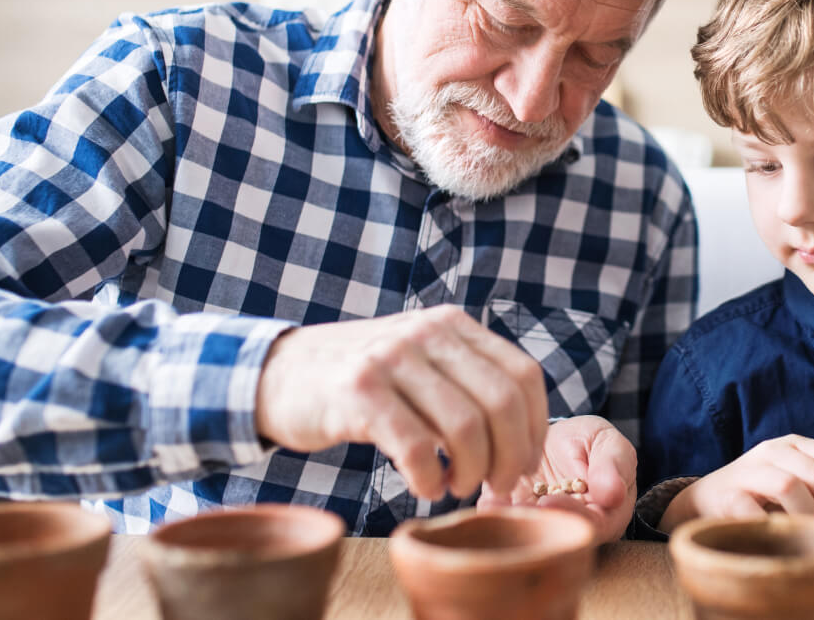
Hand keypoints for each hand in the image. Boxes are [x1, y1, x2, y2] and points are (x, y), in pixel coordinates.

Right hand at [254, 305, 548, 500]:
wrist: (278, 374)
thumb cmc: (362, 384)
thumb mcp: (419, 363)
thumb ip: (466, 382)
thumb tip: (524, 440)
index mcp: (452, 325)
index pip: (523, 375)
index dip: (536, 428)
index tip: (527, 464)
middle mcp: (427, 332)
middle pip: (502, 402)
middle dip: (510, 457)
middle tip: (497, 486)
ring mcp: (392, 358)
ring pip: (465, 426)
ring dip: (471, 472)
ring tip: (456, 486)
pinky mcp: (359, 391)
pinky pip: (417, 447)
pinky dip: (430, 479)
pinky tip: (424, 487)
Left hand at [477, 415, 635, 544]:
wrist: (552, 440)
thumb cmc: (588, 442)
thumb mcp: (607, 442)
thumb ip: (614, 464)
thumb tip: (613, 494)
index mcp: (605, 517)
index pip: (591, 527)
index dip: (570, 516)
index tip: (549, 500)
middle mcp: (572, 529)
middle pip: (557, 538)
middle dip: (536, 523)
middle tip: (519, 506)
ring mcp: (541, 526)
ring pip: (528, 536)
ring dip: (513, 523)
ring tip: (498, 505)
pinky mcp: (513, 518)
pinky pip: (502, 526)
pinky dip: (494, 516)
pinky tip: (488, 504)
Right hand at [660, 434, 813, 532]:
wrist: (705, 500)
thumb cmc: (761, 496)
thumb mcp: (798, 483)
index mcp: (796, 445)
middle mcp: (773, 451)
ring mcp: (748, 471)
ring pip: (789, 487)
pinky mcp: (727, 495)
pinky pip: (756, 510)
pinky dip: (776, 527)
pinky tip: (790, 540)